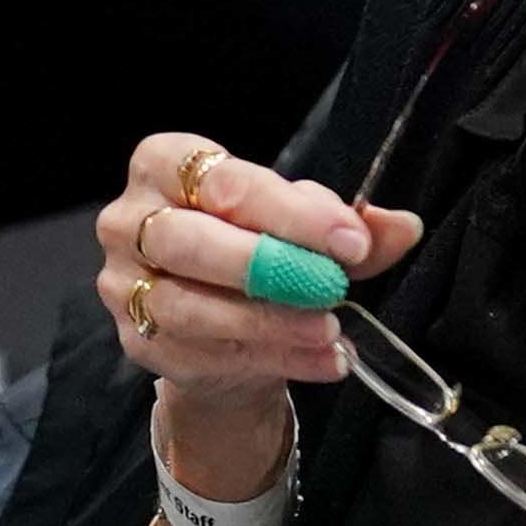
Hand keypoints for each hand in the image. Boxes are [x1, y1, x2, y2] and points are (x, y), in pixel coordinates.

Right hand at [96, 132, 422, 471]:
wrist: (220, 327)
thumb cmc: (255, 252)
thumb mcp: (302, 227)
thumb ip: (347, 225)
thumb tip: (402, 226)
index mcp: (165, 164)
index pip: (225, 181)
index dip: (289, 212)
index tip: (349, 240)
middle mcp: (129, 219)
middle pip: (189, 241)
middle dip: (268, 265)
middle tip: (333, 287)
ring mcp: (123, 284)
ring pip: (189, 306)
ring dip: (268, 322)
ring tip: (329, 333)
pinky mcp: (136, 339)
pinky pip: (198, 354)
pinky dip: (268, 359)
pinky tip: (318, 361)